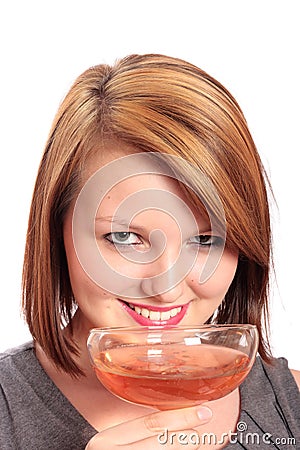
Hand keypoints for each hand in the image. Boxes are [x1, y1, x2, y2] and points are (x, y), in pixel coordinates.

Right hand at [85, 405, 211, 448]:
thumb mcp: (113, 444)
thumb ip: (135, 432)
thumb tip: (174, 416)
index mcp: (105, 442)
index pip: (149, 424)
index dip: (180, 417)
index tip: (202, 411)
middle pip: (161, 443)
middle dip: (189, 437)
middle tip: (207, 430)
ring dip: (186, 449)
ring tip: (201, 442)